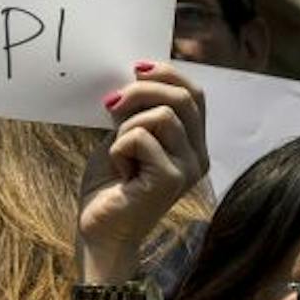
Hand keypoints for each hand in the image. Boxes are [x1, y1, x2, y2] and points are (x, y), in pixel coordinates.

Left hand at [77, 62, 207, 281]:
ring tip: (117, 152)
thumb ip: (139, 111)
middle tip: (110, 104)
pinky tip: (119, 171)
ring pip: (161, 115)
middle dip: (140, 91)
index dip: (167, 73)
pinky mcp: (171, 179)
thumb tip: (138, 74)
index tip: (136, 68)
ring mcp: (188, 169)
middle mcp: (199, 156)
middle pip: (182, 97)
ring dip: (125, 127)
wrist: (101, 232)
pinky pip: (140, 138)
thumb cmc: (110, 187)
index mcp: (193, 144)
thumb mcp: (125, 137)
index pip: (195, 94)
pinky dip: (117, 148)